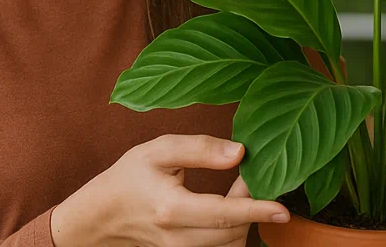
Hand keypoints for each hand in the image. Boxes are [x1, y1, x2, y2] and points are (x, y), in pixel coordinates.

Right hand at [52, 134, 288, 246]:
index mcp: (171, 209)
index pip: (222, 214)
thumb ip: (199, 148)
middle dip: (251, 209)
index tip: (282, 208)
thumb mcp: (158, 150)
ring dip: (244, 222)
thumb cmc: (130, 177)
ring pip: (229, 246)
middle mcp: (177, 239)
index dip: (255, 210)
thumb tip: (240, 152)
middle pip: (231, 234)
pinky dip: (233, 233)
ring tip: (239, 194)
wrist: (103, 214)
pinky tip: (230, 211)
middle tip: (252, 178)